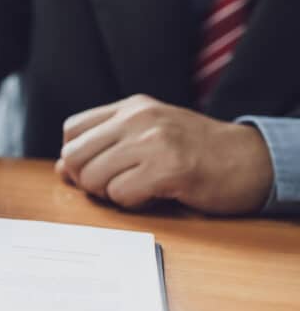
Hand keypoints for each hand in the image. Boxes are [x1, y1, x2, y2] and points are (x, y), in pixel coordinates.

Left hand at [55, 94, 273, 213]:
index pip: (71, 129)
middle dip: (85, 180)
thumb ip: (105, 146)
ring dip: (109, 194)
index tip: (97, 169)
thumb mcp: (148, 134)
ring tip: (138, 188)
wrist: (249, 160)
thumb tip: (61, 168)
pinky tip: (154, 195)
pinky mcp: (168, 169)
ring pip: (92, 178)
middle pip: (73, 155)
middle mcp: (138, 118)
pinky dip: (131, 203)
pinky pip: (120, 195)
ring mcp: (153, 141)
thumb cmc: (195, 152)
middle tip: (114, 186)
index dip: (76, 156)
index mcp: (131, 107)